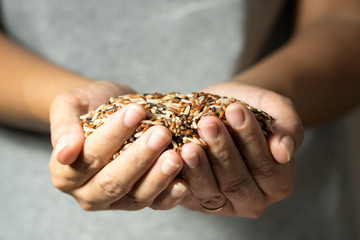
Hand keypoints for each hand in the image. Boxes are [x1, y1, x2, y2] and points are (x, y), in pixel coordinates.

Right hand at [49, 81, 186, 209]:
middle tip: (162, 134)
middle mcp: (88, 193)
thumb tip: (64, 154)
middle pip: (113, 182)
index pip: (90, 156)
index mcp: (64, 172)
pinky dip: (170, 196)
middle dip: (140, 158)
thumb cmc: (89, 105)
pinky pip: (155, 204)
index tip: (135, 111)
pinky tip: (184, 182)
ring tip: (176, 156)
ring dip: (158, 177)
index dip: (113, 135)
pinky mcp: (138, 200)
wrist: (108, 110)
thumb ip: (63, 127)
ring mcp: (115, 201)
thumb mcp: (69, 105)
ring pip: (136, 197)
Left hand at [179, 82, 303, 216]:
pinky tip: (172, 157)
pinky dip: (179, 177)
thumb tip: (284, 151)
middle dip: (222, 152)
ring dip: (199, 167)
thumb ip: (288, 129)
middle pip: (238, 183)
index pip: (267, 168)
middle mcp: (253, 199)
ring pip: (211, 191)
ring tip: (189, 143)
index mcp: (278, 182)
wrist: (229, 109)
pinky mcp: (197, 202)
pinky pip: (187, 195)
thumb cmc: (255, 109)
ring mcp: (223, 203)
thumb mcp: (278, 110)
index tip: (236, 110)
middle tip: (208, 123)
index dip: (251, 141)